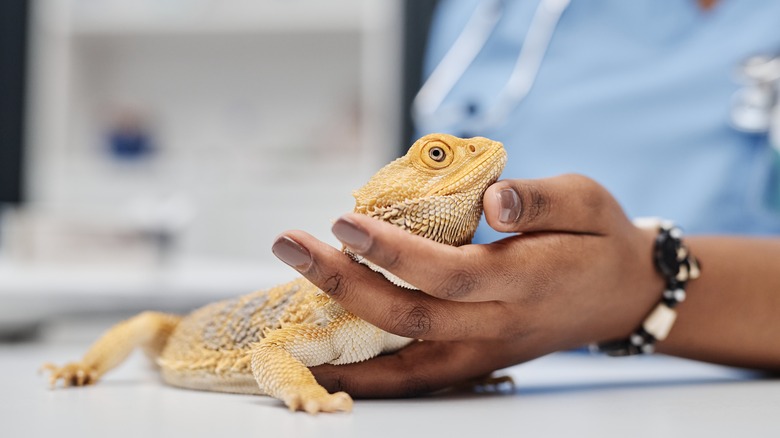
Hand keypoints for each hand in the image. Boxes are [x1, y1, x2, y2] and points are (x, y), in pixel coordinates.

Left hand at [272, 174, 663, 396]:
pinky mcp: (476, 362)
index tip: (343, 222)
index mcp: (526, 279)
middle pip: (411, 315)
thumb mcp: (586, 200)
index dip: (393, 251)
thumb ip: (540, 200)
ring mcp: (485, 352)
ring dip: (342, 338)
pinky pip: (415, 378)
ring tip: (288, 313)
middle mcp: (500, 325)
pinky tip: (326, 363)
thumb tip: (491, 199)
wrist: (622, 295)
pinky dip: (369, 377)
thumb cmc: (599, 239)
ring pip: (406, 358)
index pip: (448, 272)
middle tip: (291, 246)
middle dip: (344, 282)